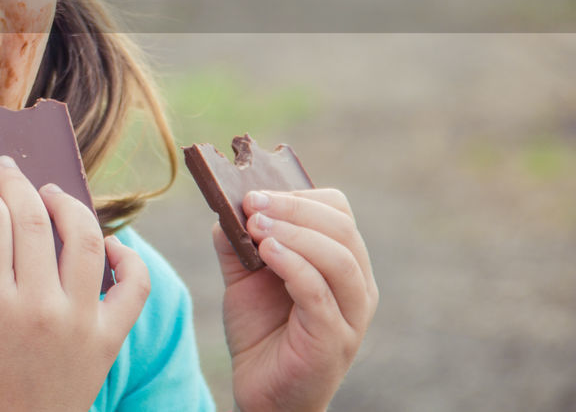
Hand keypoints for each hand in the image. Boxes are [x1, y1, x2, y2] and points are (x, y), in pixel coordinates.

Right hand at [0, 155, 151, 411]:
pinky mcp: (107, 340)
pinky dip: (127, 256)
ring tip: (51, 194)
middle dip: (16, 182)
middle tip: (8, 169)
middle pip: (31, 219)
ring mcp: (77, 323)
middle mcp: (36, 309)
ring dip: (67, 204)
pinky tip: (107, 243)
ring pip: (84, 238)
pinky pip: (134, 285)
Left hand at [216, 189, 377, 411]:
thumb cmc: (260, 330)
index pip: (338, 211)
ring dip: (294, 232)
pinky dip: (293, 265)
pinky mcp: (333, 339)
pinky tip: (265, 252)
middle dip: (293, 207)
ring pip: (338, 258)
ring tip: (256, 226)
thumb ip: (237, 240)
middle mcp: (357, 285)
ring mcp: (350, 314)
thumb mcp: (244, 276)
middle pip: (342, 228)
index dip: (298, 194)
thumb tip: (227, 204)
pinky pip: (319, 293)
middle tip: (252, 203)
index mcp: (341, 262)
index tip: (254, 192)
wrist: (262, 391)